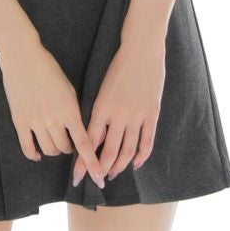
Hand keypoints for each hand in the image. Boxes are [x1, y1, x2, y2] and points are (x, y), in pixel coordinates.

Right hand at [0, 40, 105, 190]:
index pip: (84, 144)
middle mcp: (52, 119)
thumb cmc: (49, 68)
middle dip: (70, 150)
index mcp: (69, 110)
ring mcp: (34, 122)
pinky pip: (27, 147)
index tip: (99, 178)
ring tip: (56, 144)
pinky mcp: (19, 121)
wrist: (23, 57)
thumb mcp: (69, 88)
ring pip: (48, 150)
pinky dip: (34, 155)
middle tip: (70, 143)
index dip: (91, 163)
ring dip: (55, 151)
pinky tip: (38, 154)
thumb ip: (74, 110)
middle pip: (65, 149)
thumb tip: (79, 130)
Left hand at [72, 36, 165, 185]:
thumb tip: (92, 132)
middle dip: (101, 169)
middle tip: (97, 181)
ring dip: (119, 166)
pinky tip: (135, 164)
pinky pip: (147, 142)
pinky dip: (141, 157)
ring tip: (113, 174)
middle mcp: (118, 115)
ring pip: (127, 151)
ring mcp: (137, 115)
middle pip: (108, 152)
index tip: (77, 176)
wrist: (141, 49)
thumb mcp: (102, 87)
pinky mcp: (152, 113)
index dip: (83, 162)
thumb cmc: (118, 65)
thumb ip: (98, 110)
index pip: (89, 142)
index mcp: (101, 107)